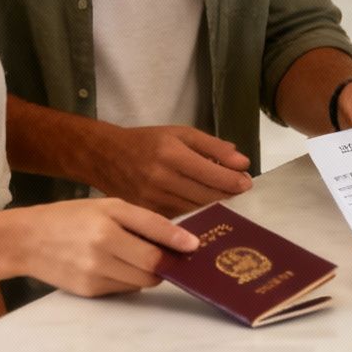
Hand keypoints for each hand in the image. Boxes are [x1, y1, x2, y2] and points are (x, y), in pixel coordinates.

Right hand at [15, 198, 200, 296]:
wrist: (26, 240)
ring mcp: (95, 276)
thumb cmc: (71, 217)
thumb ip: (145, 221)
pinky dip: (129, 280)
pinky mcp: (89, 292)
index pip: (153, 243)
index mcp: (107, 226)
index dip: (177, 247)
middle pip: (151, 268)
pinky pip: (124, 290)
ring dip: (148, 273)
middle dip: (165, 263)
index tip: (194, 247)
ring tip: (136, 256)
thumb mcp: (107, 206)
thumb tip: (182, 241)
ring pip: (141, 282)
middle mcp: (101, 252)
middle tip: (168, 254)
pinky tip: (116, 265)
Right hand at [91, 125, 251, 215]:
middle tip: (240, 191)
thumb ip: (212, 146)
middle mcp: (162, 179)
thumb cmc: (146, 142)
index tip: (247, 182)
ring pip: (196, 210)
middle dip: (228, 194)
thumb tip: (241, 162)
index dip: (233, 180)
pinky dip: (197, 214)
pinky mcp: (148, 215)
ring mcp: (153, 200)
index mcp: (171, 154)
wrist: (105, 157)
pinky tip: (205, 209)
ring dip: (215, 206)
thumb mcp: (179, 133)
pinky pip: (181, 218)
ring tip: (226, 199)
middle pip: (206, 195)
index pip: (211, 173)